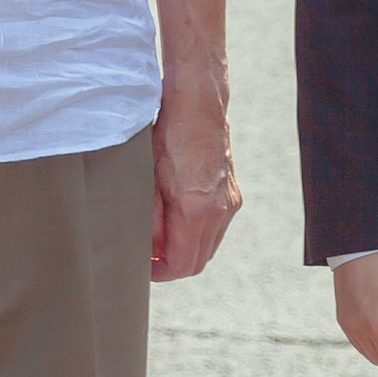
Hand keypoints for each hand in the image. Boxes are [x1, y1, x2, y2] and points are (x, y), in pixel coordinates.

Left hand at [151, 87, 240, 280]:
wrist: (198, 104)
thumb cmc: (169, 135)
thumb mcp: (148, 180)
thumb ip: (150, 220)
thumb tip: (148, 248)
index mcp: (197, 210)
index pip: (182, 264)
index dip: (160, 272)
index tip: (143, 267)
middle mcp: (221, 211)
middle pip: (198, 261)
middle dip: (172, 264)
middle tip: (148, 255)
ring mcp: (231, 202)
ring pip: (208, 246)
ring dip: (186, 249)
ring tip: (160, 235)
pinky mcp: (234, 193)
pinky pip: (216, 228)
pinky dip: (197, 232)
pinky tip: (178, 217)